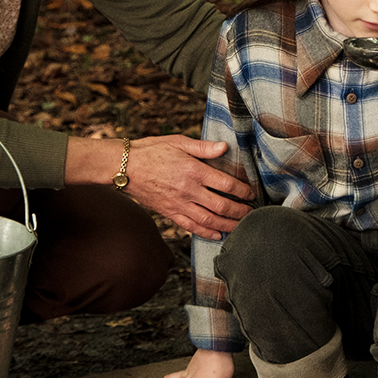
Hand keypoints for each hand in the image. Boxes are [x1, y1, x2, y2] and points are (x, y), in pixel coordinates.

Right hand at [126, 136, 251, 238]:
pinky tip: (218, 235)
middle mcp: (188, 190)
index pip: (226, 184)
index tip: (252, 193)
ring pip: (209, 220)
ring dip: (228, 225)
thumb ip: (203, 147)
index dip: (243, 191)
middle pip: (222, 206)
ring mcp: (179, 204)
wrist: (124, 167)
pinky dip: (206, 233)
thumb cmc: (151, 151)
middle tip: (252, 212)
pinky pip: (191, 226)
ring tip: (241, 226)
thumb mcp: (178, 142)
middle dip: (240, 211)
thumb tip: (225, 147)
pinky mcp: (170, 212)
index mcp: (193, 171)